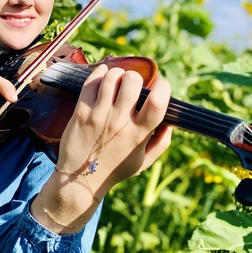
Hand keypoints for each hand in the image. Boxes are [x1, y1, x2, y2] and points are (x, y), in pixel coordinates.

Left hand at [57, 64, 172, 197]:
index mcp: (138, 134)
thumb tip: (172, 122)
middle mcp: (119, 123)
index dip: (163, 87)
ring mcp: (99, 116)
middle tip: (133, 83)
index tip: (160, 86)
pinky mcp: (81, 112)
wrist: (79, 180)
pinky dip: (99, 73)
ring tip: (118, 79)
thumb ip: (161, 142)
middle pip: (133, 82)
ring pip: (111, 78)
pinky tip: (104, 74)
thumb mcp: (144, 162)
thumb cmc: (114, 169)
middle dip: (136, 77)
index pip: (157, 102)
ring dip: (117, 73)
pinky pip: (91, 83)